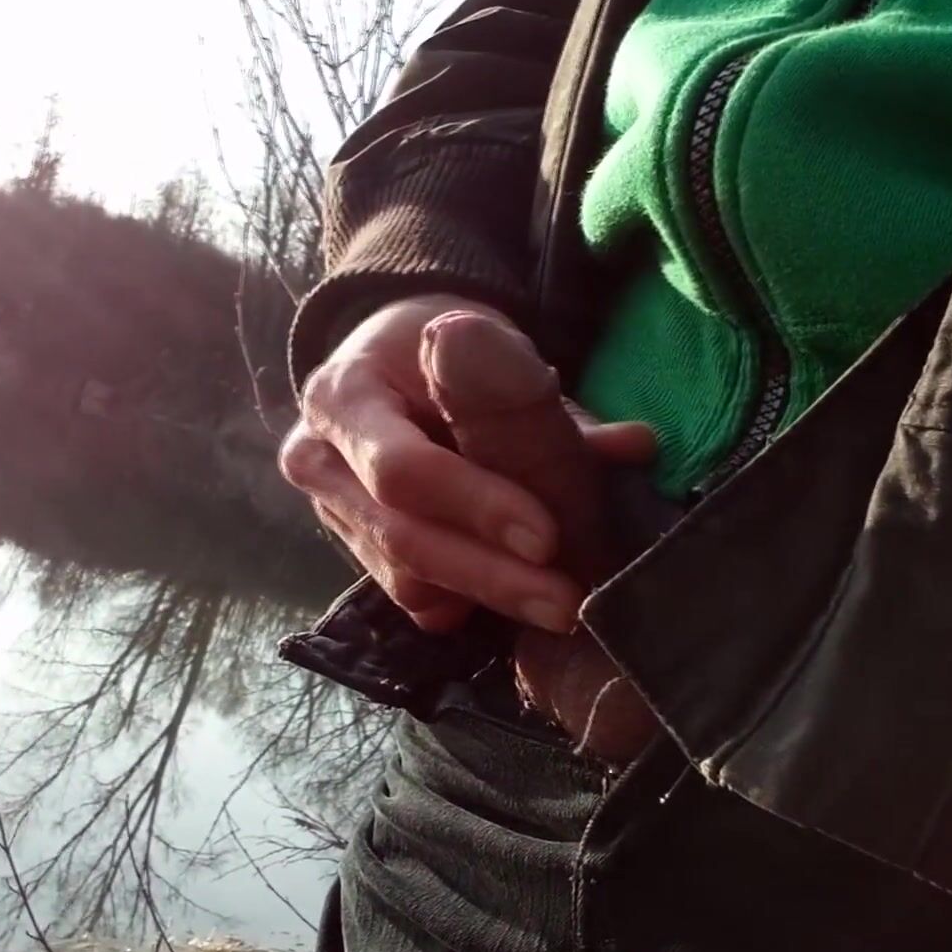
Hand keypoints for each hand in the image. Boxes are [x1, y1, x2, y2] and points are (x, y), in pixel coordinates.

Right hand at [280, 294, 653, 632]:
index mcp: (344, 394)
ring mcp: (328, 509)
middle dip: (489, 574)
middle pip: (400, 536)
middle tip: (565, 602)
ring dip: (484, 596)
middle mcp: (318, 458)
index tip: (547, 536)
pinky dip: (460, 603)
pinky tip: (505, 601)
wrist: (394, 361)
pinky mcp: (352, 546)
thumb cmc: (449, 352)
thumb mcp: (490, 348)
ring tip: (555, 604)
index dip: (475, 506)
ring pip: (403, 576)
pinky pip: (406, 594)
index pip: (402, 470)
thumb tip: (633, 445)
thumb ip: (546, 401)